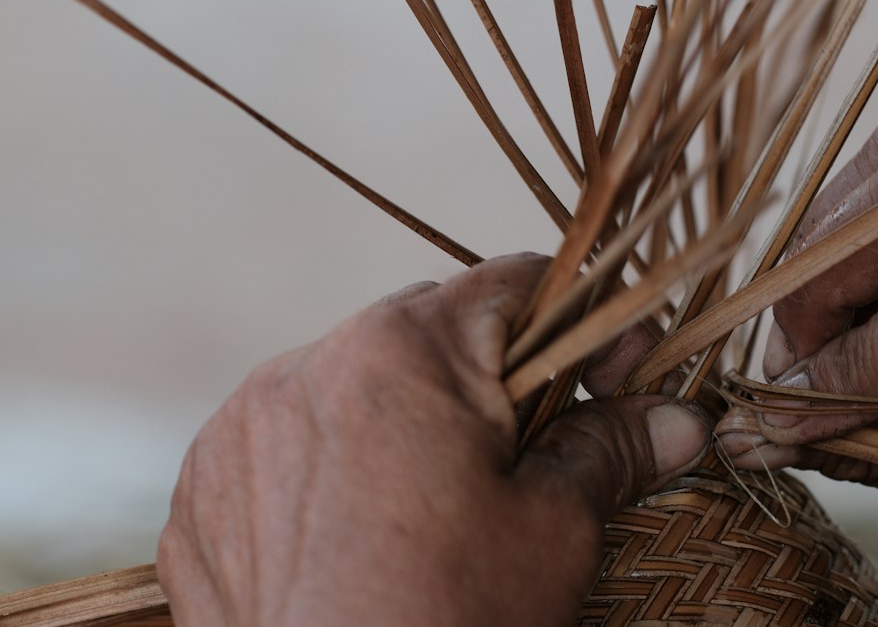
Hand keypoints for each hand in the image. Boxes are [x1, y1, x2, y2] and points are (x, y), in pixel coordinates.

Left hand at [156, 253, 710, 626]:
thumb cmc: (449, 621)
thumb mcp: (554, 532)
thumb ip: (609, 449)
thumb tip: (677, 420)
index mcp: (401, 349)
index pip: (512, 285)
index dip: (581, 325)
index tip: (617, 378)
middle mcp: (305, 366)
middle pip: (426, 335)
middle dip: (485, 380)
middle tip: (531, 455)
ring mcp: (240, 430)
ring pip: (347, 390)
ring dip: (398, 425)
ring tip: (431, 512)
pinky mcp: (200, 493)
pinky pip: (278, 452)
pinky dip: (322, 477)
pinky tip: (356, 541)